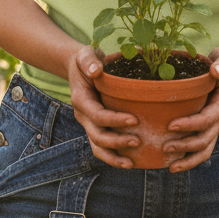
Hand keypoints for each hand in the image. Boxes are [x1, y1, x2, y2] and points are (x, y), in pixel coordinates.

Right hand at [68, 45, 138, 168]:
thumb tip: (97, 71)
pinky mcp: (95, 127)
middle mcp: (83, 115)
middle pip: (97, 135)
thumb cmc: (86, 60)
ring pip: (97, 147)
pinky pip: (101, 147)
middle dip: (117, 141)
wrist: (80, 68)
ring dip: (113, 156)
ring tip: (132, 163)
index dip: (114, 120)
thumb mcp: (85, 54)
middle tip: (139, 141)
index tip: (134, 120)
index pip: (97, 115)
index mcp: (81, 99)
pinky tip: (130, 162)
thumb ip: (89, 61)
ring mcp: (88, 124)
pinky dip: (113, 157)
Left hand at [163, 46, 218, 172]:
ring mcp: (216, 125)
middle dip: (185, 145)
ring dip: (189, 159)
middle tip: (164, 146)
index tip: (170, 125)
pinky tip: (174, 165)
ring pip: (206, 149)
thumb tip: (215, 71)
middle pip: (205, 139)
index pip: (207, 118)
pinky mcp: (209, 128)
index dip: (190, 124)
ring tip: (169, 166)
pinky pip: (202, 149)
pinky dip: (190, 159)